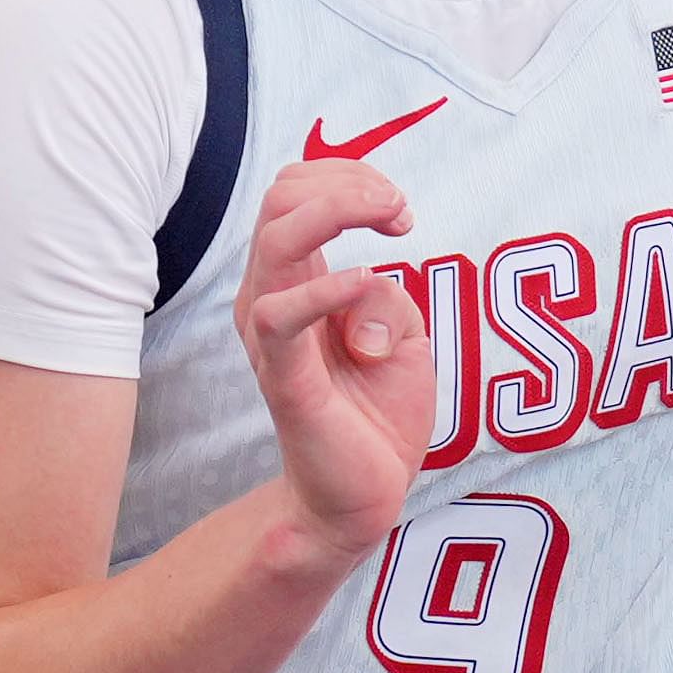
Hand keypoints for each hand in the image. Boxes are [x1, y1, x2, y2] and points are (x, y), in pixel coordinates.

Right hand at [233, 157, 442, 555]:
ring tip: (394, 229)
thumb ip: (387, 295)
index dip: (350, 179)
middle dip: (350, 184)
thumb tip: (367, 281)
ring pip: (276, 236)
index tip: (400, 212)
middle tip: (400, 215)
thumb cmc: (378, 411)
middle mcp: (269, 297)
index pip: (296, 191)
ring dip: (341, 211)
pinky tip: (367, 282)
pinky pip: (280, 314)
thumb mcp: (402, 333)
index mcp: (294, 281)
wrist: (364, 493)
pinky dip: (328, 287)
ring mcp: (271, 337)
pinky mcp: (283, 378)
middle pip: (281, 196)